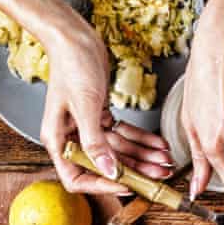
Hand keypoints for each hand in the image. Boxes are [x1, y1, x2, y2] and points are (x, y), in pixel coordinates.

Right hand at [39, 16, 172, 193]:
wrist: (75, 38)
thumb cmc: (72, 66)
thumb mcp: (85, 105)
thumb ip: (96, 142)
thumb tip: (109, 171)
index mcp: (59, 141)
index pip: (77, 178)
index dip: (101, 186)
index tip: (125, 186)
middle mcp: (72, 138)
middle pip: (104, 166)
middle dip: (133, 171)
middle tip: (157, 177)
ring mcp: (87, 128)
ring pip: (118, 151)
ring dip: (142, 156)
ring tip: (164, 161)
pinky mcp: (99, 117)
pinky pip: (122, 134)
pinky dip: (140, 139)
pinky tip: (158, 144)